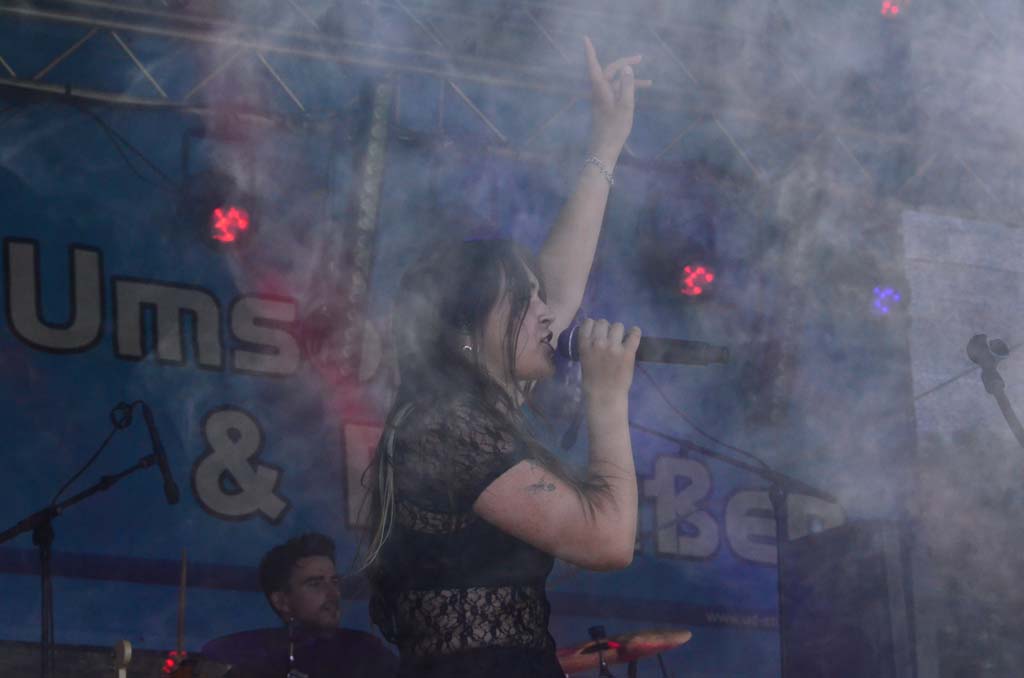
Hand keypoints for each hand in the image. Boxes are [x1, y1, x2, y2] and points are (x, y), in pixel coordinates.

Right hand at [578, 318, 641, 401]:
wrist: (605, 396)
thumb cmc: (592, 382)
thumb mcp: (583, 361)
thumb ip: (588, 347)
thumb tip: (595, 336)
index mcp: (585, 346)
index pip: (588, 323)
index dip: (593, 325)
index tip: (597, 330)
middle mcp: (598, 343)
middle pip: (603, 322)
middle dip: (606, 328)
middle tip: (609, 336)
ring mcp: (614, 348)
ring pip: (618, 326)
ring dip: (619, 331)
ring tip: (620, 339)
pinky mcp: (628, 353)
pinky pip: (634, 334)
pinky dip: (635, 332)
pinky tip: (633, 335)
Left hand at [583, 36, 651, 164]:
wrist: (604, 149)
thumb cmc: (615, 129)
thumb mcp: (626, 106)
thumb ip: (627, 85)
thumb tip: (627, 68)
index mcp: (600, 88)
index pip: (594, 64)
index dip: (589, 51)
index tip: (585, 38)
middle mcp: (598, 91)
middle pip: (610, 71)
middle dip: (624, 63)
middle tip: (641, 58)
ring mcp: (601, 99)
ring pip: (615, 82)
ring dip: (630, 79)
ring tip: (650, 82)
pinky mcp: (604, 106)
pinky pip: (616, 92)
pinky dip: (627, 90)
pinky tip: (639, 94)